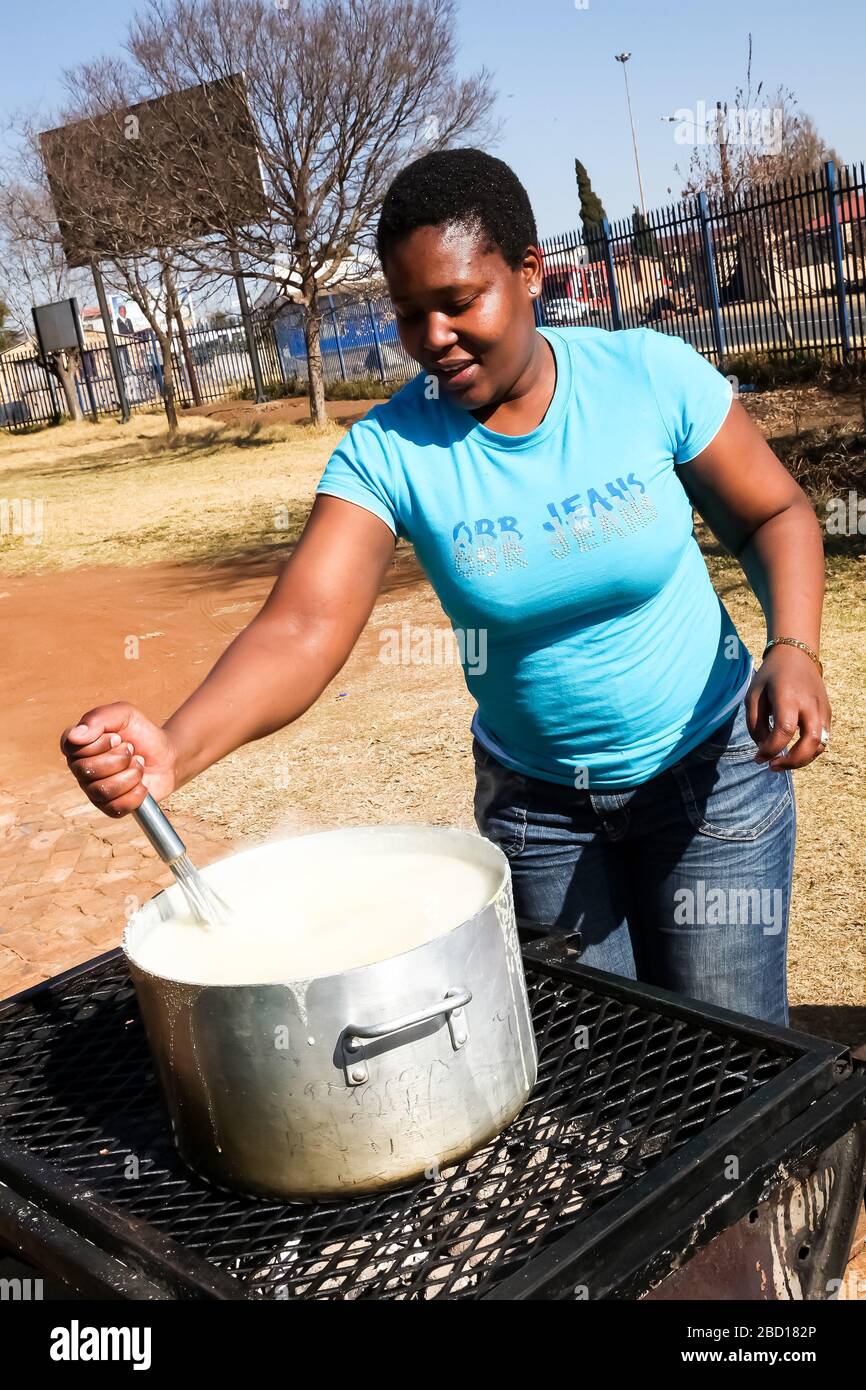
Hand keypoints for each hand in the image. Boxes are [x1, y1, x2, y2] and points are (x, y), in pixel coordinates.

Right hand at [60, 703, 177, 816]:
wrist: (167, 756)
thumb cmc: (141, 734)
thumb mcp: (125, 714)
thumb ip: (99, 718)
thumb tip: (75, 736)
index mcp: (78, 746)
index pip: (72, 748)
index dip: (99, 743)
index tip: (117, 737)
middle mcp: (80, 769)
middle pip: (87, 770)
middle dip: (119, 758)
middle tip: (131, 751)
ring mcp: (93, 791)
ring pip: (102, 790)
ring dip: (130, 774)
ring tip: (138, 765)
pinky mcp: (110, 807)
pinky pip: (116, 807)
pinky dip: (136, 793)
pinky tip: (141, 784)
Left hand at [746, 647, 831, 770]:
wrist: (797, 656)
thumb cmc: (771, 676)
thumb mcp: (753, 694)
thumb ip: (755, 723)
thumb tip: (763, 748)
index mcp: (788, 696)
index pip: (784, 730)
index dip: (771, 749)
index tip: (758, 756)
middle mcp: (810, 704)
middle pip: (811, 742)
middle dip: (792, 762)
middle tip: (772, 766)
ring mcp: (822, 709)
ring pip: (820, 745)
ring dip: (801, 760)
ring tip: (780, 763)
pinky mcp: (827, 713)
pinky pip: (822, 739)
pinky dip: (808, 751)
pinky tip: (792, 751)